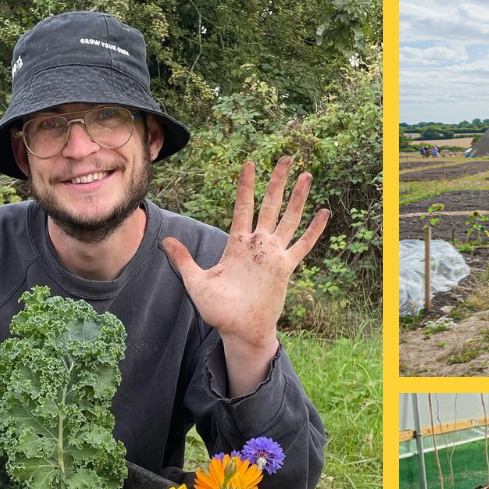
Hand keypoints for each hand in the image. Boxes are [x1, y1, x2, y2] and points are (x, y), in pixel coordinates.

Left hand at [161, 157, 330, 355]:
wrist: (239, 330)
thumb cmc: (218, 310)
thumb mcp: (196, 282)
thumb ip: (183, 260)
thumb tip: (163, 240)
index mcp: (236, 244)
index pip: (243, 207)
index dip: (246, 185)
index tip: (250, 163)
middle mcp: (257, 245)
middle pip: (270, 204)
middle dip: (277, 181)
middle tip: (286, 157)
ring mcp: (273, 255)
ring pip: (289, 219)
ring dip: (298, 198)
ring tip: (306, 175)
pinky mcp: (286, 268)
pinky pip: (303, 245)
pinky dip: (314, 230)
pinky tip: (324, 213)